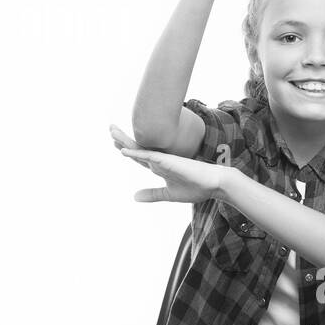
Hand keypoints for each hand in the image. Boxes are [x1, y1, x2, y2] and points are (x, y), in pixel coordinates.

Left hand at [110, 123, 229, 203]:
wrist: (214, 185)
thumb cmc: (196, 188)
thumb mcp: (168, 194)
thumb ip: (152, 194)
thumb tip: (134, 196)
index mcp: (160, 167)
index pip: (139, 156)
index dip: (127, 149)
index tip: (115, 142)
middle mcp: (160, 160)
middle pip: (137, 148)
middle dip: (122, 139)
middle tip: (110, 129)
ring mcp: (164, 159)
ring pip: (140, 149)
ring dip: (125, 141)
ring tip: (112, 131)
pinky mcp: (169, 161)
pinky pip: (150, 157)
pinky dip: (136, 154)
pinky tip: (124, 151)